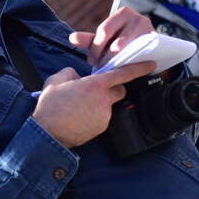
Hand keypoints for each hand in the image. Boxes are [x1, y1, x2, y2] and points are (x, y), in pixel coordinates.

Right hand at [31, 61, 154, 147]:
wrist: (47, 134)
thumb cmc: (50, 106)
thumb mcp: (56, 80)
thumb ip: (71, 73)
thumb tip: (78, 76)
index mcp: (95, 85)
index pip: (123, 74)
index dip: (139, 68)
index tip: (151, 64)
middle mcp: (104, 100)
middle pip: (120, 90)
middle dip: (112, 88)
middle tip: (95, 90)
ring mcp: (104, 116)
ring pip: (109, 104)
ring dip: (100, 103)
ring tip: (80, 106)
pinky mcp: (101, 128)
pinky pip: (102, 117)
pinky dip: (95, 115)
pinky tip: (80, 117)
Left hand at [69, 6, 152, 66]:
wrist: (150, 48)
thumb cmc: (124, 41)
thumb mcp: (107, 40)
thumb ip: (90, 40)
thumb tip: (72, 38)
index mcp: (123, 12)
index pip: (104, 31)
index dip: (96, 49)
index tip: (92, 61)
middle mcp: (137, 17)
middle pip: (116, 42)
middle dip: (106, 58)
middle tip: (101, 67)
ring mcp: (148, 30)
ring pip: (127, 51)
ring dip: (116, 63)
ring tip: (111, 69)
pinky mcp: (155, 43)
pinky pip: (139, 56)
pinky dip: (130, 64)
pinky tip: (124, 69)